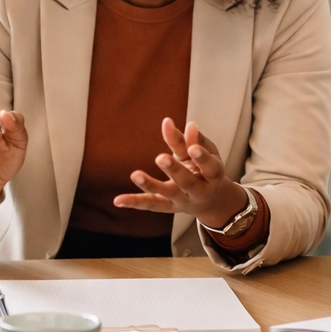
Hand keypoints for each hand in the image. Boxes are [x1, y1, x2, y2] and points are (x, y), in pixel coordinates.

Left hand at [114, 118, 247, 227]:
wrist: (209, 201)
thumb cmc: (206, 169)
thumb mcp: (206, 153)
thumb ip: (195, 140)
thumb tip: (189, 124)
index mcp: (213, 176)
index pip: (210, 167)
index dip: (202, 158)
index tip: (192, 147)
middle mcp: (199, 192)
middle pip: (187, 182)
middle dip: (175, 170)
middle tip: (161, 158)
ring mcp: (182, 201)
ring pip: (166, 194)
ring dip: (150, 185)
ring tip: (136, 175)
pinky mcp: (167, 207)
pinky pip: (150, 204)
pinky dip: (134, 202)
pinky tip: (118, 200)